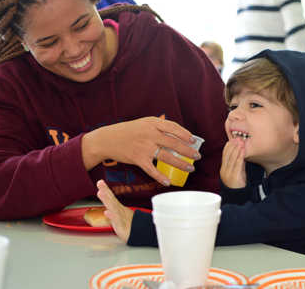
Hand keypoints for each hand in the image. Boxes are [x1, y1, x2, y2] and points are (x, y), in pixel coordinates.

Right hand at [83, 117, 200, 185]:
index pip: (173, 127)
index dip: (185, 134)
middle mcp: (149, 134)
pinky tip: (168, 181)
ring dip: (180, 164)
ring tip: (190, 168)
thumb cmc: (128, 131)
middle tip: (197, 156)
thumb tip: (180, 135)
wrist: (107, 139)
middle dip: (188, 151)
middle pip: (173, 143)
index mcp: (152, 123)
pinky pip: (152, 170)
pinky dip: (161, 177)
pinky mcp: (138, 159)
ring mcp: (144, 147)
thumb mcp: (144, 123)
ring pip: (167, 156)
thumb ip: (160, 127)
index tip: (193, 140)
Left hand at [96, 180, 133, 242]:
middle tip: (100, 183)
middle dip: (105, 191)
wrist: (140, 232)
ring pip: (113, 208)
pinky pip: (117, 221)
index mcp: (118, 208)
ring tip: (100, 193)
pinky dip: (112, 216)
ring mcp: (121, 217)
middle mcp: (119, 211)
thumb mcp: (120, 216)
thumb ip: (114, 211)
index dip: (106, 189)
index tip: (100, 182)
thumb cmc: (130, 225)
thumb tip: (107, 209)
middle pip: (112, 199)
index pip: (111, 197)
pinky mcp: (122, 226)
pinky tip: (106, 212)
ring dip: (107, 200)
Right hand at [220, 139, 246, 188]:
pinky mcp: (234, 176)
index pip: (224, 154)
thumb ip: (238, 163)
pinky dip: (240, 156)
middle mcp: (224, 170)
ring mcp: (228, 173)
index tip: (232, 139)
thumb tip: (241, 152)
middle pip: (227, 155)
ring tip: (240, 142)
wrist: (238, 197)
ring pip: (231, 158)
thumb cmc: (239, 184)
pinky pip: (237, 164)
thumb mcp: (237, 171)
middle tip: (237, 138)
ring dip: (236, 149)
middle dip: (233, 145)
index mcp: (224, 168)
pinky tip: (242, 150)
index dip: (228, 146)